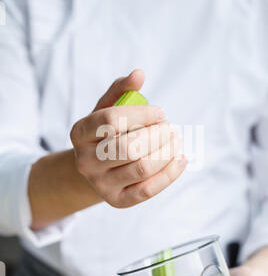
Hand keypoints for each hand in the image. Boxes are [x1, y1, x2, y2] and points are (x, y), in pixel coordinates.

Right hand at [70, 69, 186, 207]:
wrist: (97, 169)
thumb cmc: (106, 134)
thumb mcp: (107, 109)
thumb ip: (121, 90)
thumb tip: (139, 74)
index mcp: (79, 133)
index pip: (111, 120)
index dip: (142, 114)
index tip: (161, 112)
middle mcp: (85, 161)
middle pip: (128, 147)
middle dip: (158, 134)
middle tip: (171, 128)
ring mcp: (100, 184)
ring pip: (141, 167)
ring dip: (167, 151)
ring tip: (176, 140)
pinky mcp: (117, 201)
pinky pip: (148, 189)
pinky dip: (170, 173)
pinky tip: (180, 159)